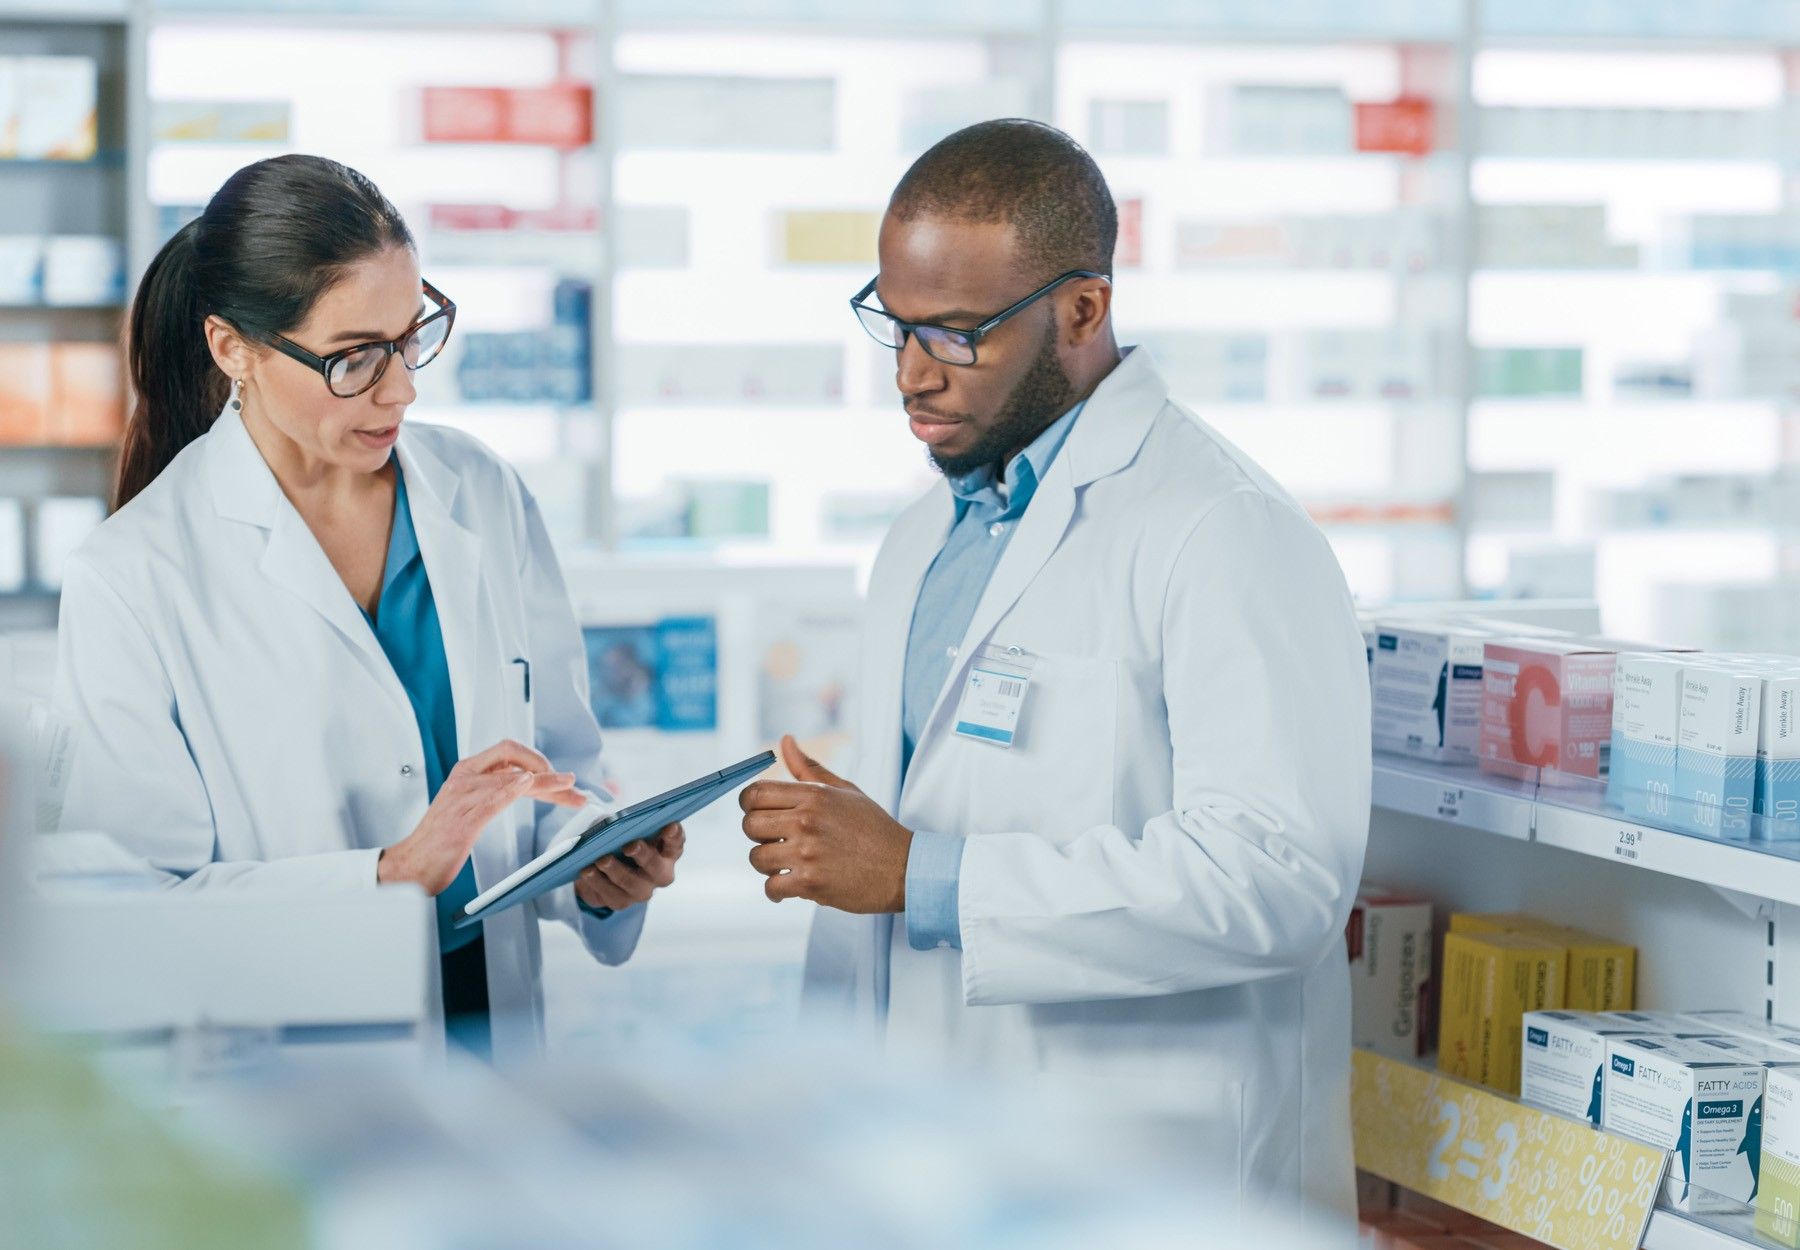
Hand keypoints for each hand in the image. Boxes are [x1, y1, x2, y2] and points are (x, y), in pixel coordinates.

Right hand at [379, 739, 584, 894]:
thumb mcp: (472, 805)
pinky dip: (511, 790)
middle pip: (513, 759)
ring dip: (544, 783)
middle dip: (548, 771)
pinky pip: (490, 799)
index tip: (561, 779)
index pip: (509, 752)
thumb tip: (528, 782)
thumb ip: (496, 790)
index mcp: (467, 772)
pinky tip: (527, 786)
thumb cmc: (441, 839)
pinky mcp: (461, 820)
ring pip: (509, 778)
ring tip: (567, 790)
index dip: (539, 761)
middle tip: (573, 786)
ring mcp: (461, 797)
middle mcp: (464, 778)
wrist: (412, 865)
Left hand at [574, 823, 683, 911]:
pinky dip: (598, 883)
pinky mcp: (621, 902)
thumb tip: (615, 824)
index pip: (676, 843)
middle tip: (630, 845)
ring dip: (617, 872)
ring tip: (601, 860)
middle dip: (644, 856)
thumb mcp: (623, 827)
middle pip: (657, 869)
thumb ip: (626, 824)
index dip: (675, 835)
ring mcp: (641, 891)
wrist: (597, 863)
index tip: (670, 825)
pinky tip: (587, 871)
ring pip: (633, 886)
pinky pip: (611, 896)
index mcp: (665, 852)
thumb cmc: (618, 839)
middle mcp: (659, 875)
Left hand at [739, 734, 911, 912]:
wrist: (903, 868)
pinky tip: (789, 886)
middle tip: (774, 841)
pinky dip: (775, 890)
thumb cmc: (874, 829)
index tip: (758, 814)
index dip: (749, 804)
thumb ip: (809, 768)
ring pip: (757, 857)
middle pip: (750, 824)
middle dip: (757, 835)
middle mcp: (808, 821)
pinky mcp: (811, 883)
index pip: (756, 792)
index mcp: (814, 796)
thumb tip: (785, 741)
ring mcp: (808, 853)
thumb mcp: (845, 791)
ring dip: (767, 865)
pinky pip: (771, 887)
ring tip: (785, 864)